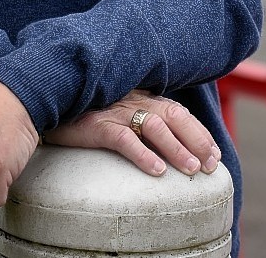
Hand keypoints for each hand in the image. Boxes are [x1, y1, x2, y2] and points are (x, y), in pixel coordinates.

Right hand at [44, 89, 220, 178]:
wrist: (51, 104)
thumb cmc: (89, 113)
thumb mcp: (120, 112)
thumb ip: (144, 121)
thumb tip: (175, 148)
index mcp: (140, 96)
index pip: (178, 111)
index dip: (199, 133)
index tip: (214, 155)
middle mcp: (132, 100)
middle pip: (172, 115)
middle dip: (196, 140)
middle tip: (208, 166)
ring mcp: (114, 111)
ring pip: (153, 125)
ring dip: (176, 148)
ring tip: (190, 169)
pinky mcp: (95, 125)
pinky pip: (123, 138)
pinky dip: (142, 154)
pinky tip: (155, 170)